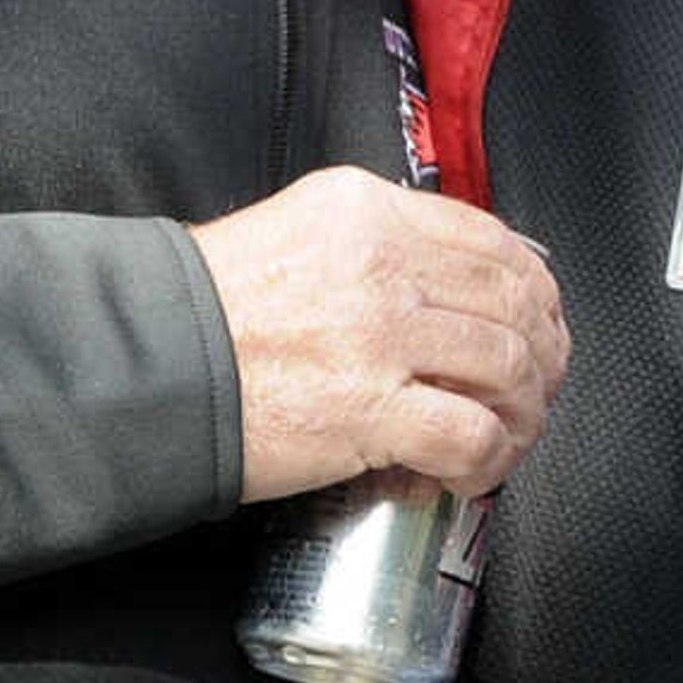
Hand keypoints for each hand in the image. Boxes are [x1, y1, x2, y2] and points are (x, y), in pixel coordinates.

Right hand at [190, 165, 568, 501]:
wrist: (140, 365)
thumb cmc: (205, 311)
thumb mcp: (294, 233)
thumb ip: (372, 243)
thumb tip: (444, 279)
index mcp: (368, 212)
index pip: (490, 239)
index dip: (533, 286)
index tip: (540, 317)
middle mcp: (382, 264)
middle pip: (511, 302)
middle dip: (542, 350)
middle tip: (540, 383)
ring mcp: (378, 336)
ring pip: (506, 366)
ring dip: (523, 410)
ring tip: (511, 432)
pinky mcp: (367, 409)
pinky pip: (468, 435)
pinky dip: (488, 460)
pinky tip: (474, 471)